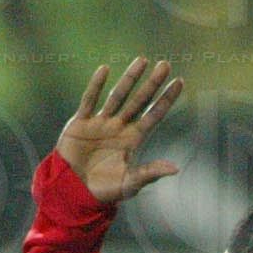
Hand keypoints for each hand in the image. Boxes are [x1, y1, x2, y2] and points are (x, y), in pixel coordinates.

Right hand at [56, 57, 184, 203]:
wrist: (73, 192)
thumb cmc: (103, 191)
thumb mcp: (129, 184)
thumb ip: (150, 173)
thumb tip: (176, 168)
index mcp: (133, 140)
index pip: (154, 115)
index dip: (166, 99)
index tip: (179, 82)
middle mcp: (120, 127)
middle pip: (140, 101)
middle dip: (152, 84)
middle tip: (165, 64)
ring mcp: (101, 122)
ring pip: (118, 96)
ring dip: (130, 79)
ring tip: (142, 60)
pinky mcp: (81, 122)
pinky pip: (89, 100)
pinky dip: (96, 85)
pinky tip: (104, 70)